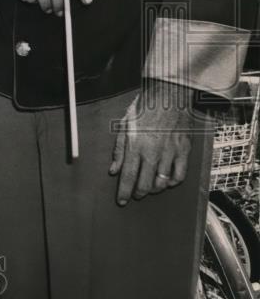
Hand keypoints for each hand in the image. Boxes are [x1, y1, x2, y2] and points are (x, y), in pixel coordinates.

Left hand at [109, 80, 194, 205]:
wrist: (168, 97)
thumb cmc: (144, 109)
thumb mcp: (124, 126)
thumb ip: (119, 150)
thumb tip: (114, 169)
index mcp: (136, 147)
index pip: (128, 176)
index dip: (124, 192)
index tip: (121, 201)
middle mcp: (153, 153)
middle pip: (145, 183)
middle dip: (138, 193)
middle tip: (135, 195)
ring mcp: (170, 154)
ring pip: (162, 183)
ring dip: (154, 189)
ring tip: (148, 189)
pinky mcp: (183, 152)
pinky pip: (180, 175)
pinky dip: (173, 182)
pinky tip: (167, 182)